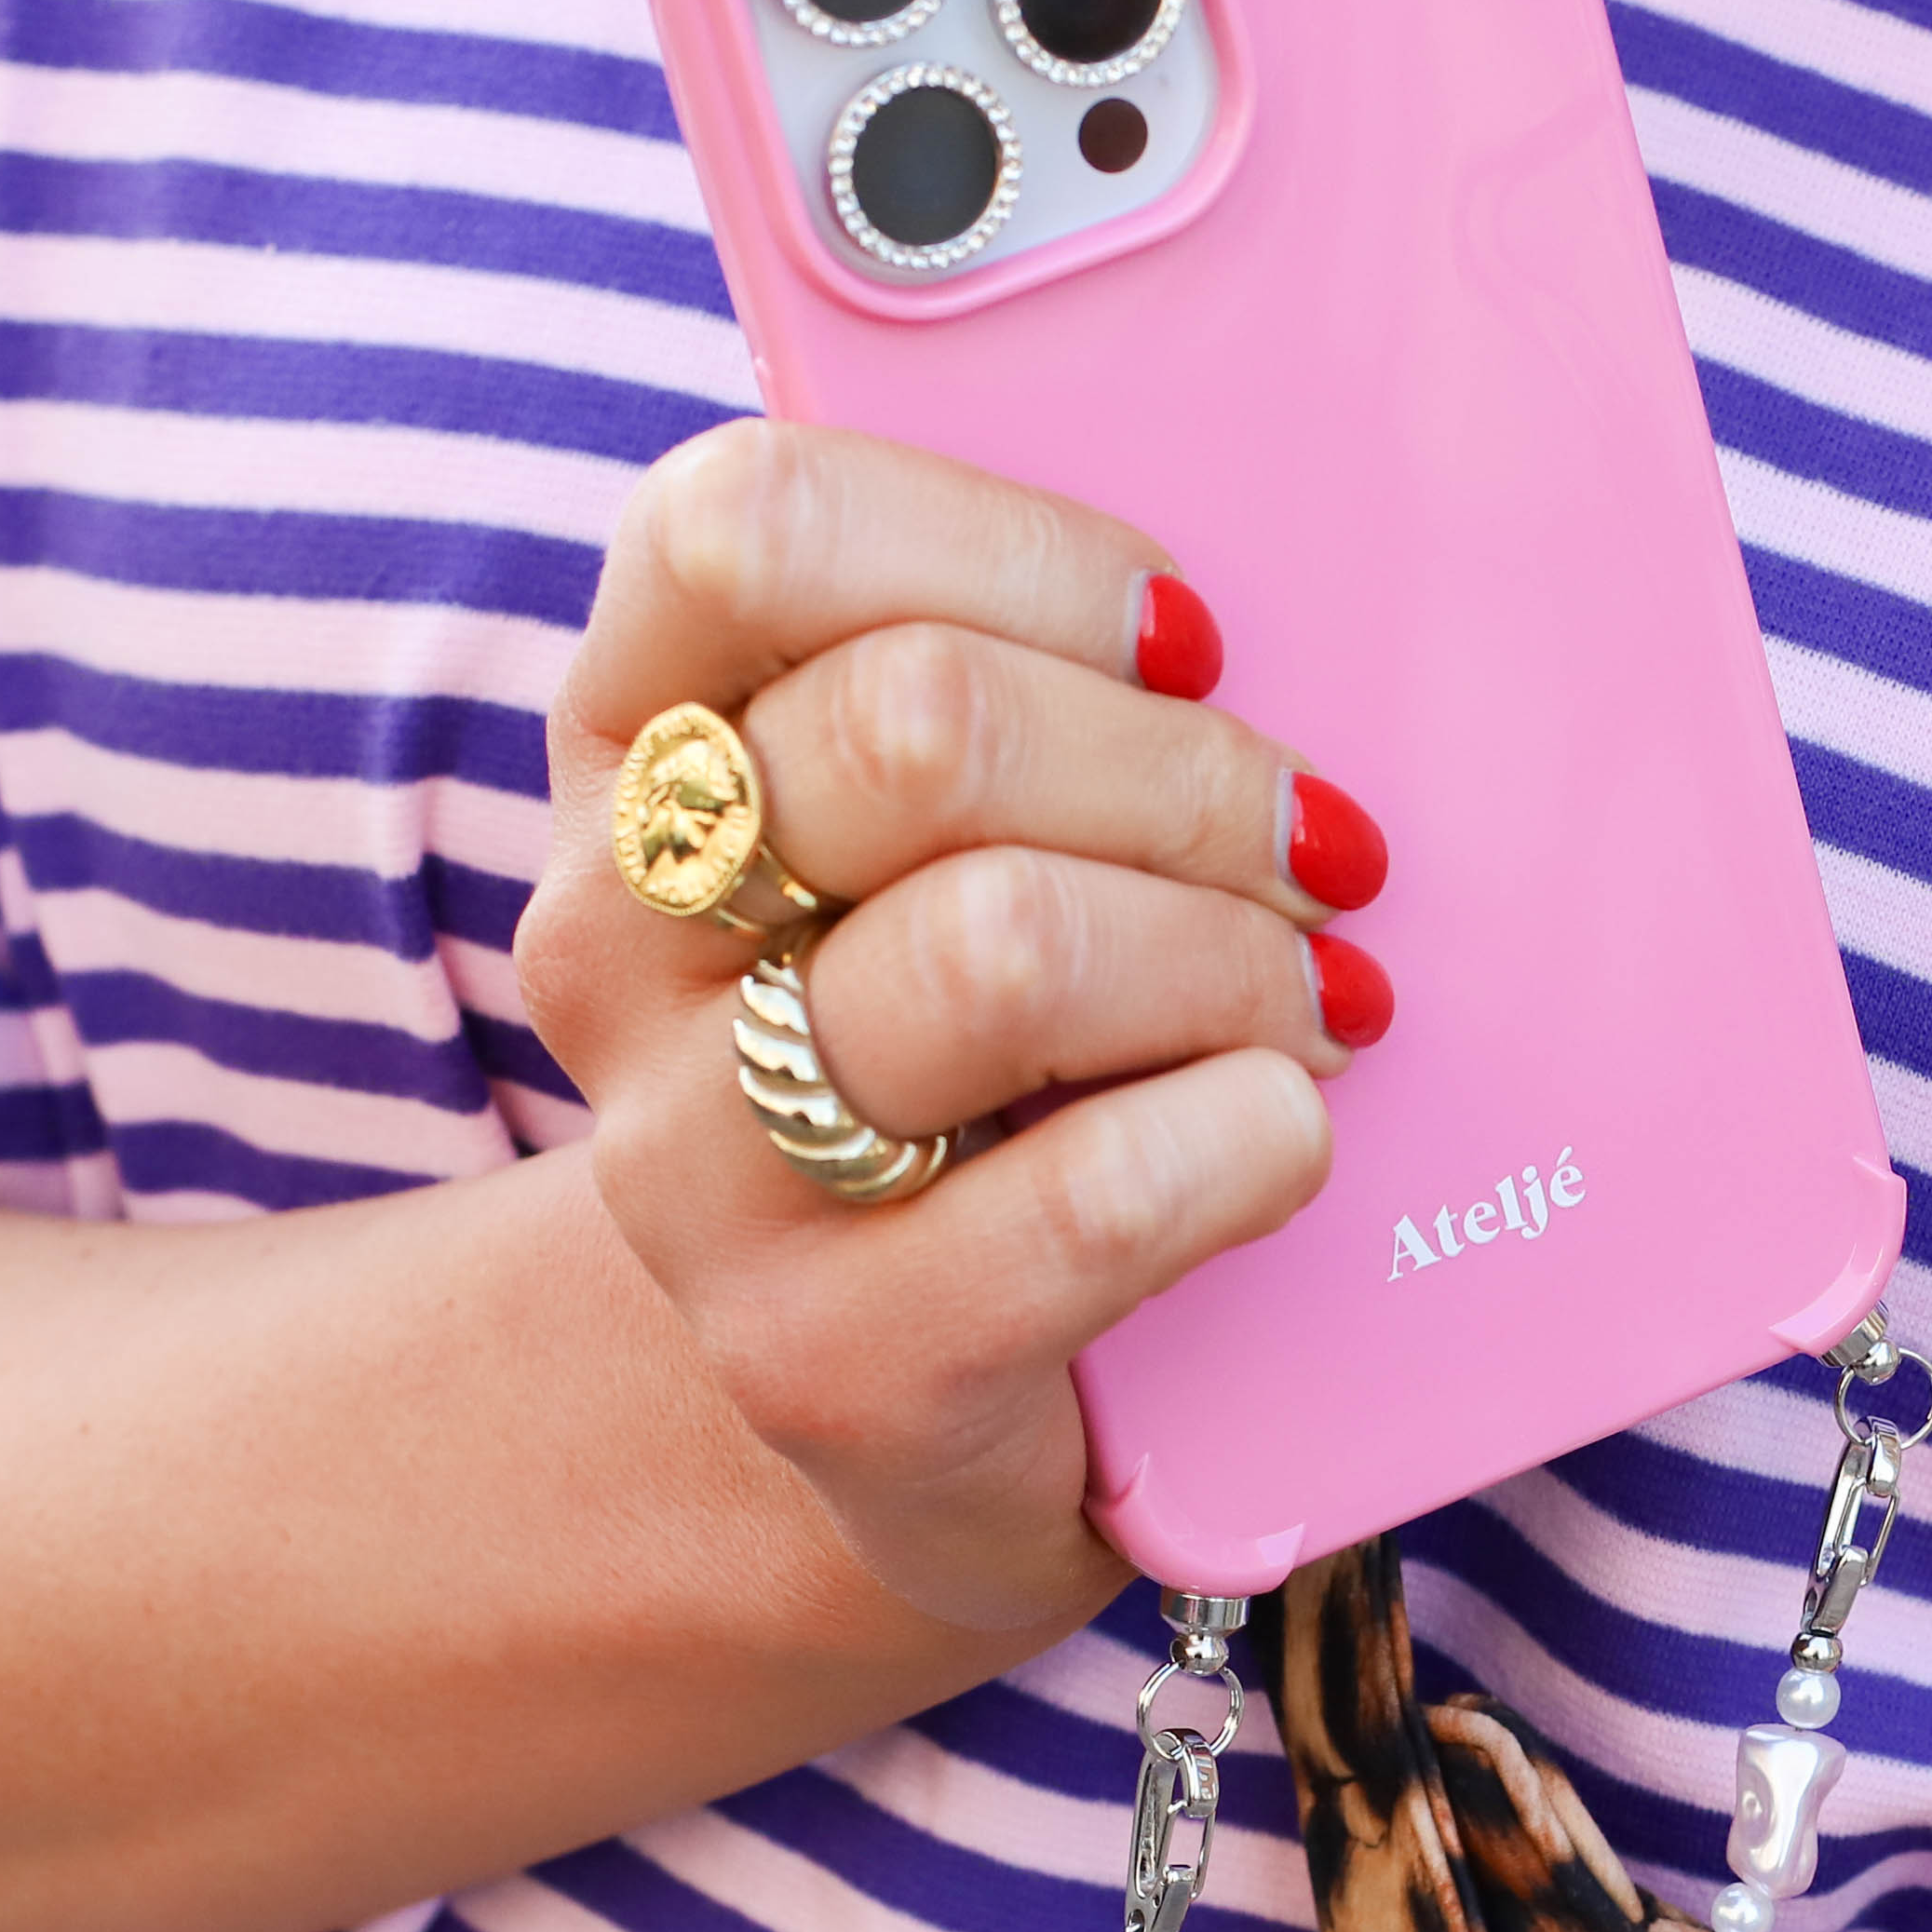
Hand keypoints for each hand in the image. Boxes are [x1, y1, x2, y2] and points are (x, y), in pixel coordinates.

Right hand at [517, 419, 1385, 1633]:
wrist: (905, 1405)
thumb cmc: (986, 1065)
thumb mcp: (956, 844)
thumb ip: (1029, 694)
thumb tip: (1238, 627)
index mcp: (628, 750)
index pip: (753, 527)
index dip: (1024, 553)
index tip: (1190, 640)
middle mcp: (615, 944)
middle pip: (921, 727)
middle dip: (1188, 776)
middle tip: (1316, 852)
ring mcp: (698, 1171)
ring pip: (1003, 944)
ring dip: (1228, 959)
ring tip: (1312, 1007)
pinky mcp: (831, 1363)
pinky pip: (1094, 1197)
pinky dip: (1249, 1141)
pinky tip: (1282, 1136)